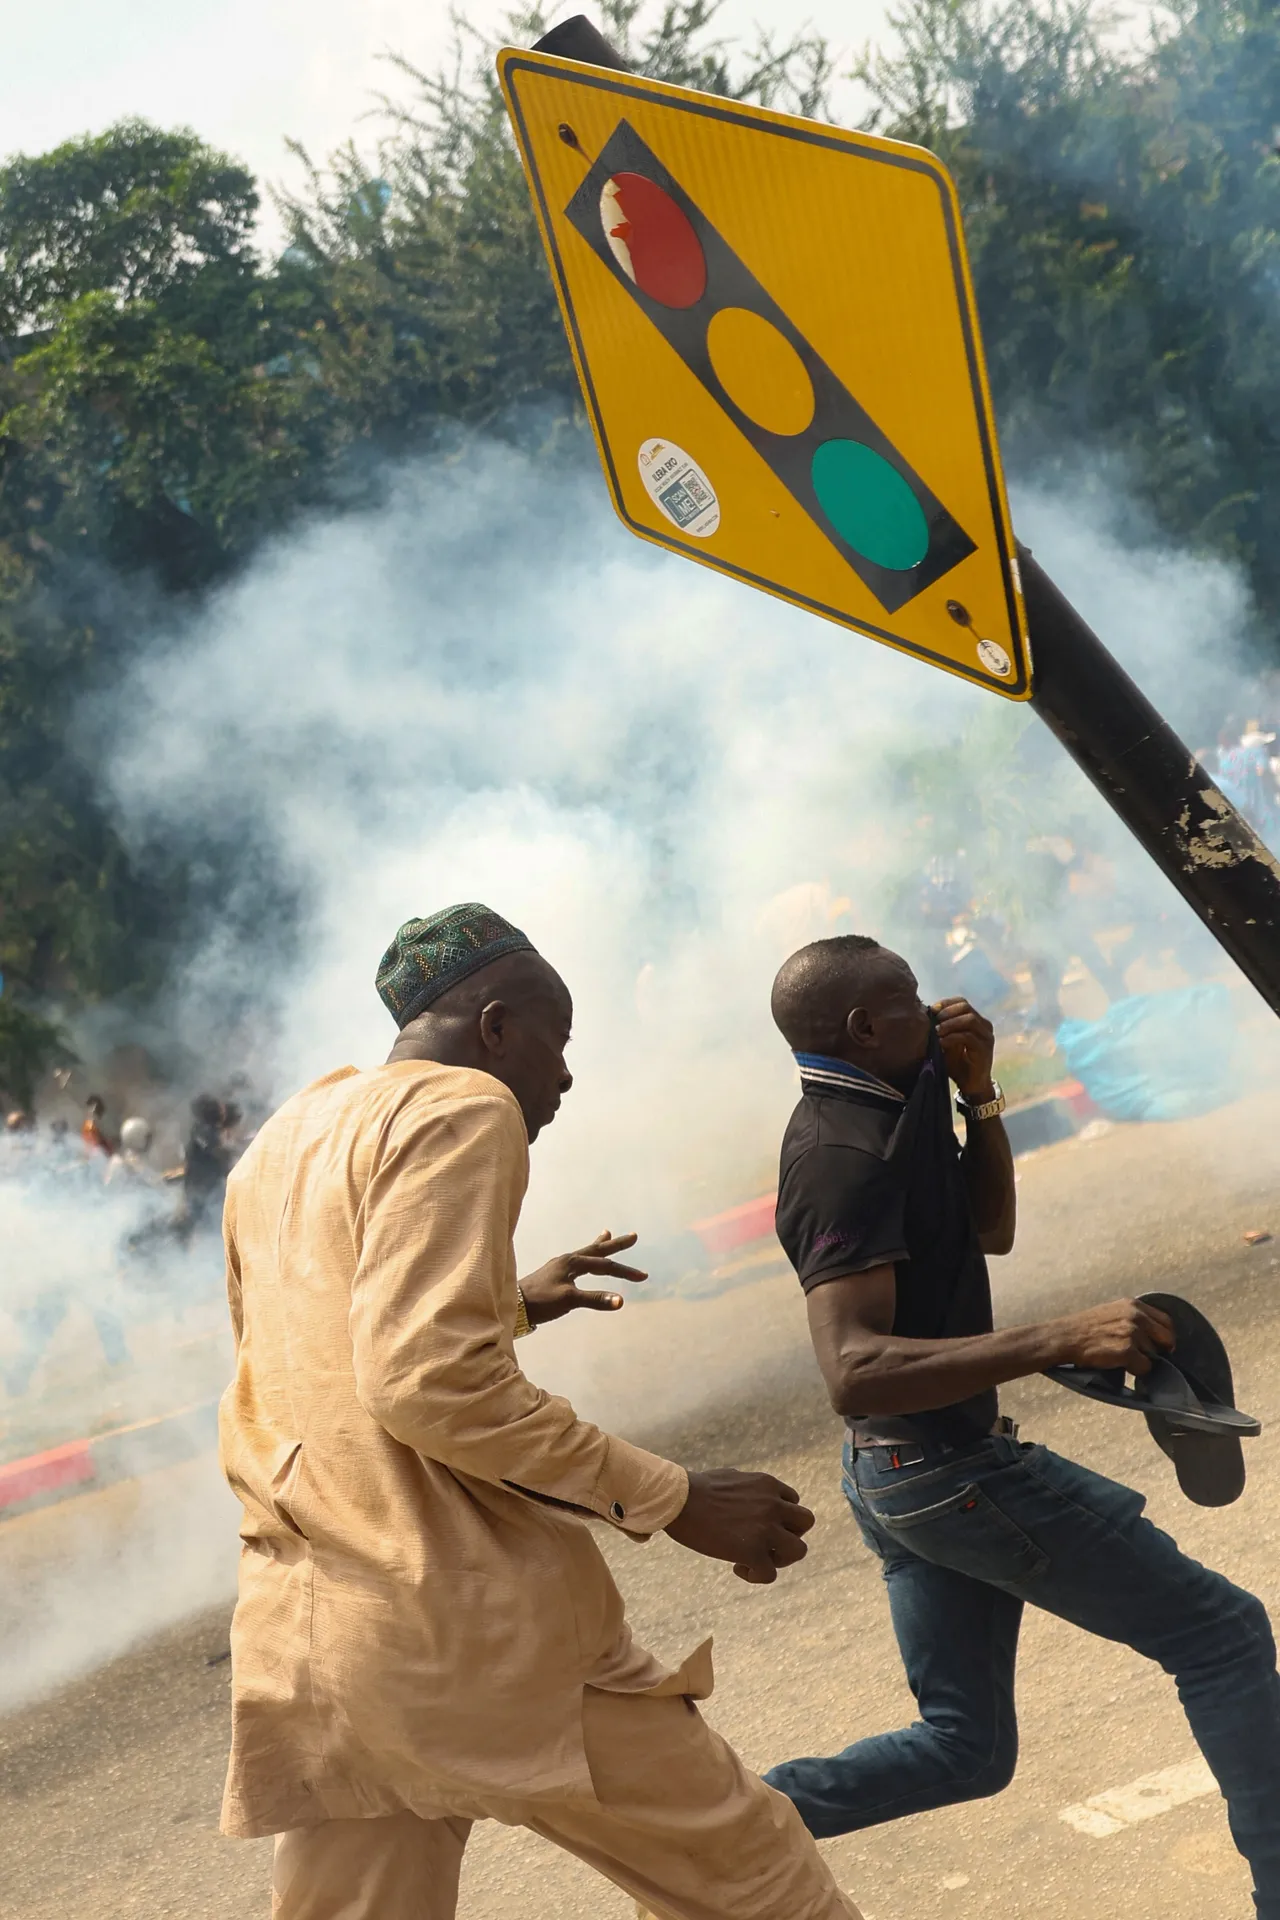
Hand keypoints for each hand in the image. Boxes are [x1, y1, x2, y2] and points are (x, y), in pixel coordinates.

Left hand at [518, 1230, 646, 1326]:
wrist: (514, 1305)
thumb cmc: (541, 1302)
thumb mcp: (569, 1300)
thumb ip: (595, 1300)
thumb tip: (621, 1301)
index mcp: (572, 1262)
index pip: (604, 1265)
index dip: (624, 1271)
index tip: (643, 1277)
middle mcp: (568, 1259)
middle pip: (597, 1250)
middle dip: (616, 1245)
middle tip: (634, 1236)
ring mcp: (560, 1265)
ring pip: (586, 1252)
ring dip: (600, 1245)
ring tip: (608, 1234)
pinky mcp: (555, 1273)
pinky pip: (577, 1260)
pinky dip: (586, 1256)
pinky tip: (583, 1257)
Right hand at [664, 1468, 814, 1584]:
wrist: (678, 1500)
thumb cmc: (696, 1488)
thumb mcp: (732, 1478)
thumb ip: (749, 1488)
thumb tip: (748, 1494)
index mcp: (768, 1485)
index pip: (793, 1502)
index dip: (780, 1517)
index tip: (761, 1525)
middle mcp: (773, 1505)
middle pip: (806, 1523)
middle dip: (790, 1534)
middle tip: (767, 1543)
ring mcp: (766, 1529)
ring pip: (799, 1550)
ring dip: (782, 1558)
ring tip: (758, 1559)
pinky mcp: (752, 1551)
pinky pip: (770, 1574)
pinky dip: (756, 1576)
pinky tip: (737, 1568)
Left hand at [933, 996, 995, 1098]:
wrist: (971, 1085)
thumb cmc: (958, 1064)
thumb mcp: (946, 1043)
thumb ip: (941, 1030)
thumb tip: (926, 1016)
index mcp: (976, 1021)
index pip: (962, 1002)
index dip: (946, 1003)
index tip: (931, 1010)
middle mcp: (984, 1026)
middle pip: (966, 1007)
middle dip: (946, 1012)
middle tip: (933, 1021)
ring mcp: (986, 1037)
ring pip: (969, 1019)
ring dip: (949, 1023)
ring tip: (936, 1031)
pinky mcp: (985, 1049)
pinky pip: (968, 1037)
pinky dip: (952, 1037)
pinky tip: (941, 1042)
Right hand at [1052, 1297, 1175, 1375]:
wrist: (1065, 1337)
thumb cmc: (1085, 1328)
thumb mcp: (1112, 1311)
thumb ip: (1133, 1317)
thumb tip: (1153, 1334)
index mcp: (1133, 1305)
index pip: (1166, 1320)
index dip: (1166, 1335)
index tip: (1162, 1345)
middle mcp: (1136, 1316)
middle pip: (1166, 1338)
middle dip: (1161, 1350)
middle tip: (1148, 1357)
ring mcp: (1132, 1333)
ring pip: (1154, 1355)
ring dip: (1143, 1360)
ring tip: (1123, 1358)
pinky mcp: (1127, 1351)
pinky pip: (1145, 1367)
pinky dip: (1137, 1371)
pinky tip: (1122, 1366)